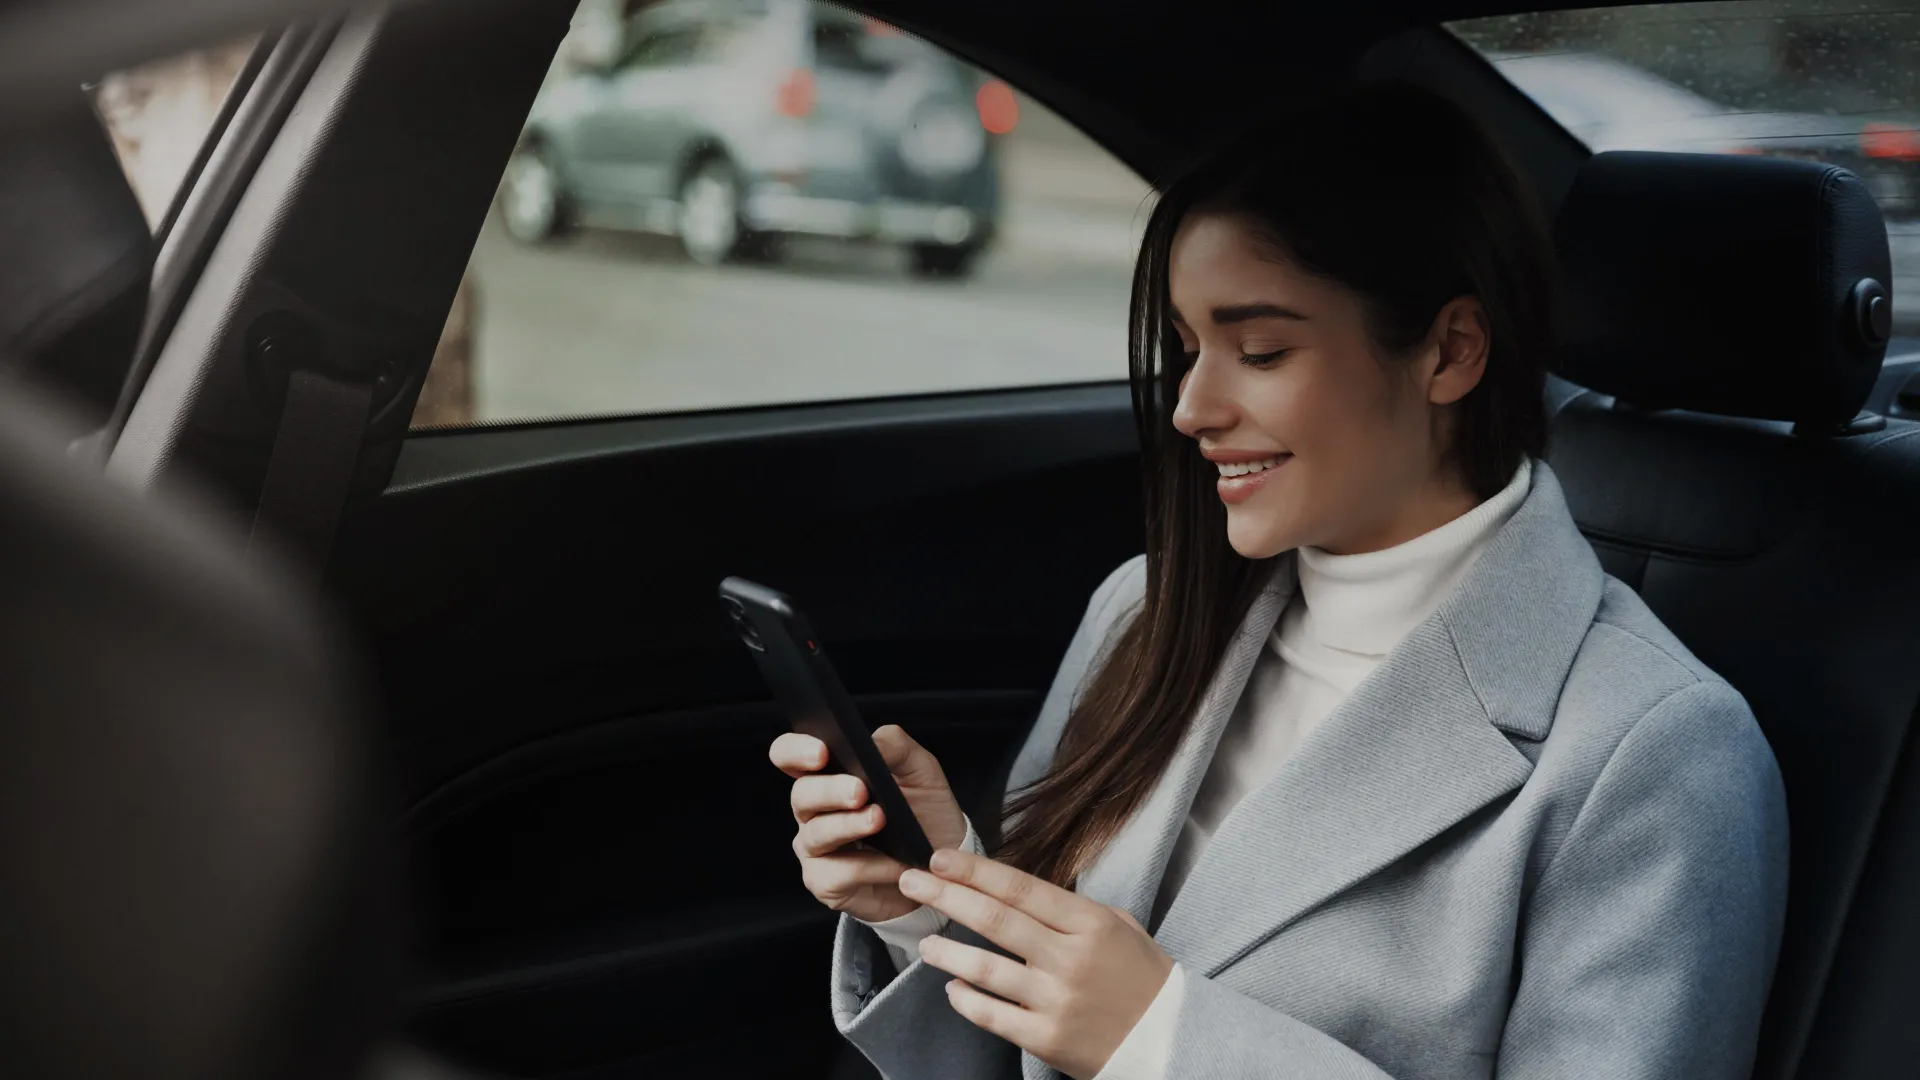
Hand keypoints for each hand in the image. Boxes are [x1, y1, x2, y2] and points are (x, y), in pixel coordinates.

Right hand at [770, 725, 967, 922]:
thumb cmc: (925, 814)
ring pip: (816, 834)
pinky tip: (896, 864)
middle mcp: (813, 811)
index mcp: (827, 776)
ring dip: (849, 825)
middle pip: (801, 794)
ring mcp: (816, 848)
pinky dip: (871, 866)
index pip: (790, 755)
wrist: (942, 865)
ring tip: (880, 820)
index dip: (796, 751)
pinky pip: (838, 873)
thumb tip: (873, 742)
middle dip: (829, 790)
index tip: (821, 752)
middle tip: (860, 791)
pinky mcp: (825, 883)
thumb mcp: (921, 772)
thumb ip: (897, 748)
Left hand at [900, 849, 1174, 1079]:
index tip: (940, 859)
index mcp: (1089, 923)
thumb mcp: (1118, 926)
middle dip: (945, 896)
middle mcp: (1070, 958)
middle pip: (994, 919)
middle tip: (911, 882)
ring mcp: (1056, 1000)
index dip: (975, 871)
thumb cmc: (1141, 976)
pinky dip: (965, 999)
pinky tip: (953, 988)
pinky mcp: (1045, 1039)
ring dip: (946, 952)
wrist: (1170, 1039)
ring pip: (985, 969)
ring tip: (925, 944)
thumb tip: (1014, 891)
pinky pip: (992, 1015)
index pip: (1020, 888)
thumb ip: (1069, 908)